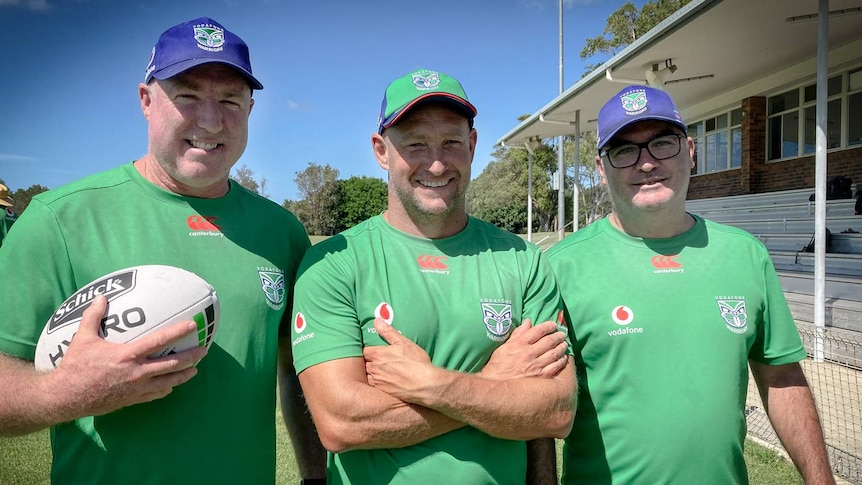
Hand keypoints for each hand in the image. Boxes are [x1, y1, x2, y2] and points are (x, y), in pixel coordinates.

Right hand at [47, 294, 207, 416]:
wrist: (66, 396)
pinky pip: (155, 394)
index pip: (159, 341)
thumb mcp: (83, 338)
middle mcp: (137, 372)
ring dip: (183, 375)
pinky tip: (171, 386)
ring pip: (168, 382)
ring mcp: (136, 388)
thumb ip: (93, 316)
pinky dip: (165, 389)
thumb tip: (101, 296)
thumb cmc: (75, 366)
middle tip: (203, 350)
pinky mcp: (132, 400)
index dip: (178, 332)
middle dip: (191, 357)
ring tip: (195, 370)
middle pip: (172, 365)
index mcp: (128, 355)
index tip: (192, 325)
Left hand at [363, 318, 434, 402]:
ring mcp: (377, 381)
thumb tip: (376, 320)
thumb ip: (388, 332)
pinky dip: (377, 384)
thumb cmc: (416, 363)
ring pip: (368, 376)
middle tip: (380, 362)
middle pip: (365, 364)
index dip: (370, 351)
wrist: (426, 385)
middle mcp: (374, 368)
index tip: (375, 352)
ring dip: (373, 374)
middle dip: (371, 362)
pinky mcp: (382, 392)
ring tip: (383, 373)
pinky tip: (387, 383)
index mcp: (378, 354)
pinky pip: (374, 387)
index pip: (364, 351)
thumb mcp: (404, 343)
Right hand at [481, 319, 567, 379]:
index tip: (553, 324)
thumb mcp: (504, 346)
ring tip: (564, 344)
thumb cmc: (497, 365)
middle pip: (549, 341)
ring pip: (554, 353)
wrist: (495, 385)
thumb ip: (517, 334)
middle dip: (558, 335)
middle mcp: (529, 353)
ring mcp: (536, 365)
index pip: (538, 330)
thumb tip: (528, 322)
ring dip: (562, 347)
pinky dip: (561, 361)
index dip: (548, 325)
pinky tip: (563, 358)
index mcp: (520, 344)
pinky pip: (555, 367)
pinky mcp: (540, 376)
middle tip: (562, 334)